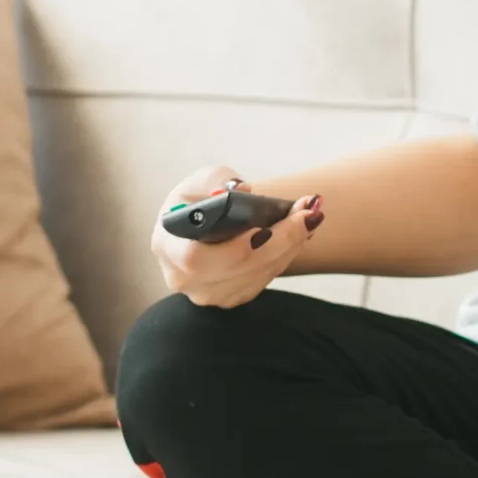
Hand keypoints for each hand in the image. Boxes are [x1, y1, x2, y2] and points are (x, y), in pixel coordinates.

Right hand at [150, 164, 324, 309]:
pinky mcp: (231, 297)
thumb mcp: (199, 181)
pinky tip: (301, 233)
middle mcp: (183, 277)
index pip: (194, 258)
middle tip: (307, 213)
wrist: (200, 223)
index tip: (262, 229)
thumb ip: (215, 181)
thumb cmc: (197, 200)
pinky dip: (286, 255)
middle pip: (238, 267)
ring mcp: (208, 293)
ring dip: (290, 246)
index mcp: (167, 246)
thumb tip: (240, 191)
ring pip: (257, 275)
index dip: (231, 249)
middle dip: (280, 239)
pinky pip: (264, 279)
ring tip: (310, 217)